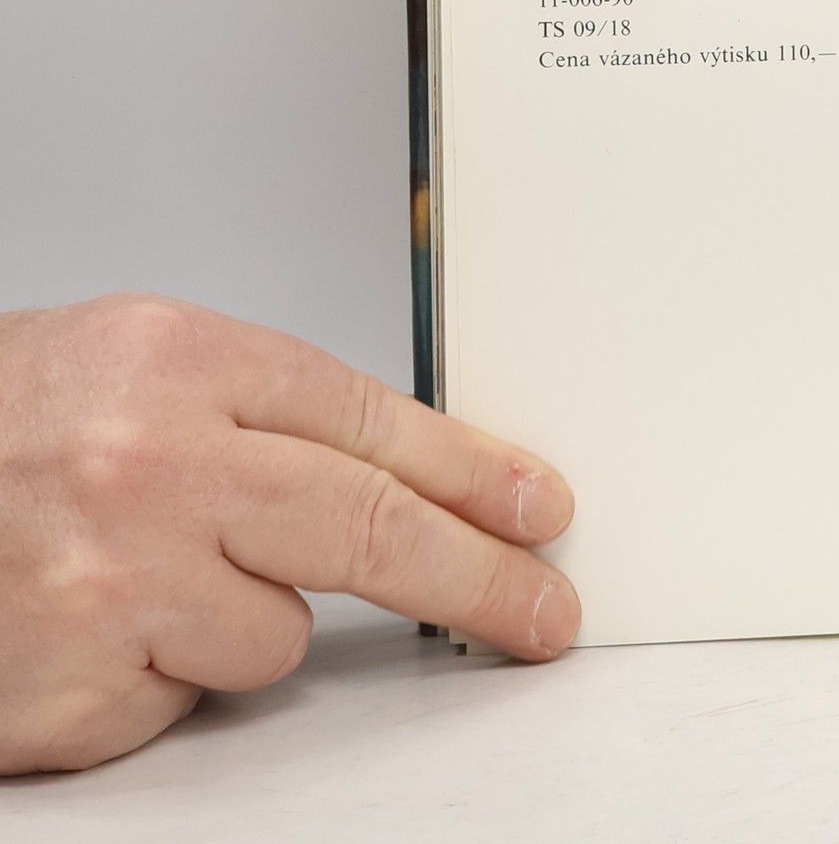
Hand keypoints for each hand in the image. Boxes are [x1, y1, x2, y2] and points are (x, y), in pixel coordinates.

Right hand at [0, 295, 579, 773]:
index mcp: (179, 359)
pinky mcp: (78, 691)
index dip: (476, 471)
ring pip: (278, 632)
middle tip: (543, 607)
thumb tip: (406, 471)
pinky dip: (161, 672)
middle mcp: (154, 464)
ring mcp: (116, 583)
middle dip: (479, 575)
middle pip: (370, 529)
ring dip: (245, 618)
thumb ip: (259, 410)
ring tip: (145, 572)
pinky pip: (186, 695)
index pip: (376, 421)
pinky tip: (93, 626)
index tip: (540, 507)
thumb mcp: (130, 364)